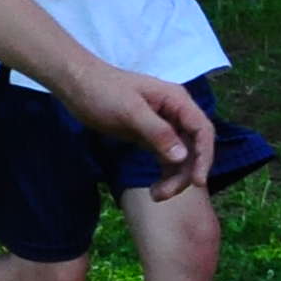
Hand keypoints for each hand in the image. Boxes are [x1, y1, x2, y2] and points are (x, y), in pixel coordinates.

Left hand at [60, 66, 212, 201]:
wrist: (76, 85)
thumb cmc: (102, 91)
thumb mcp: (129, 111)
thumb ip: (157, 132)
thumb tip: (182, 157)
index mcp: (177, 101)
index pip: (202, 130)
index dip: (204, 157)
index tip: (198, 182)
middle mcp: (176, 114)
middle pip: (194, 148)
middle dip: (184, 173)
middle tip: (164, 195)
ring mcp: (164, 126)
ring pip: (181, 157)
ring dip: (174, 178)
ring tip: (156, 196)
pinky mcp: (150, 136)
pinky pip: (167, 158)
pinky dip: (164, 174)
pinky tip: (154, 188)